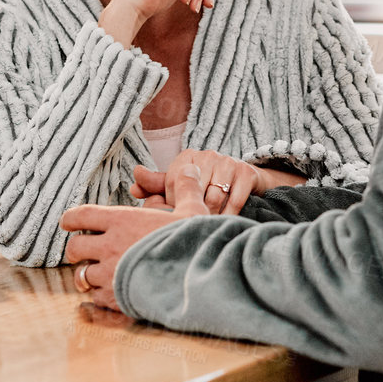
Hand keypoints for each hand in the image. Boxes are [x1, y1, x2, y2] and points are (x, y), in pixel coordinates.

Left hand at [63, 166, 212, 310]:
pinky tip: (111, 293)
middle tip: (80, 252)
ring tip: (93, 275)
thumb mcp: (192, 211)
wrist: (194, 280)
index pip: (82, 215)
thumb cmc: (191, 243)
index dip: (70, 219)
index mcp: (123, 221)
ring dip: (86, 274)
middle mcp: (110, 246)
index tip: (67, 222)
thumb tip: (189, 168)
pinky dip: (101, 295)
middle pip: (75, 247)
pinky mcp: (116, 297)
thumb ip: (186, 189)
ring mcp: (110, 274)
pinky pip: (97, 297)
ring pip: (81, 275)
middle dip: (75, 250)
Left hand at [130, 150, 300, 215]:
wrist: (249, 183)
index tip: (178, 216)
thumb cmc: (209, 188)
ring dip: (212, 216)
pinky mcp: (246, 172)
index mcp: (187, 157)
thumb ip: (157, 187)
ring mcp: (228, 162)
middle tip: (194, 226)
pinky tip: (225, 223)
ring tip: (209, 226)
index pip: (172, 183)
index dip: (174, 204)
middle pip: (194, 193)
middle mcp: (207, 155)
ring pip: (214, 198)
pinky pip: (234, 200)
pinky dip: (229, 215)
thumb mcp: (182, 187)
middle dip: (194, 213)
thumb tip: (132, 188)